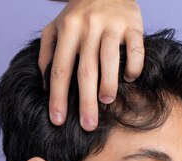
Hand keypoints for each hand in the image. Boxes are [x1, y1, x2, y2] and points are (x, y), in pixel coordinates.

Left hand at [41, 0, 143, 129]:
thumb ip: (47, 54)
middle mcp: (88, 27)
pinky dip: (133, 66)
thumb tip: (46, 86)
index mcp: (67, 30)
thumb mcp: (54, 28)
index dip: (57, 97)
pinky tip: (129, 78)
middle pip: (86, 71)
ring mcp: (112, 25)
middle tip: (88, 125)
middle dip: (85, 102)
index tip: (58, 120)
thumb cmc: (77, 14)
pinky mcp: (133, 24)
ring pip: (110, 60)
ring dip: (109, 85)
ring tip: (106, 102)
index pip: (60, 70)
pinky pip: (135, 50)